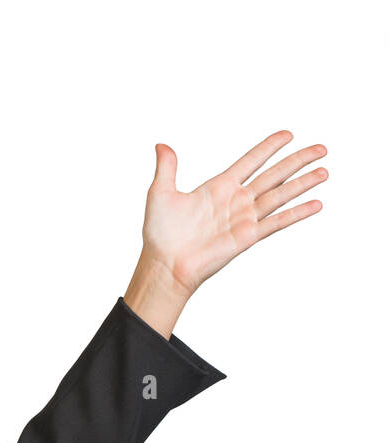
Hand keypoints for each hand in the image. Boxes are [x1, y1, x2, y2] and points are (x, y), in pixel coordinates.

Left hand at [137, 130, 328, 299]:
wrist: (165, 265)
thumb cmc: (160, 235)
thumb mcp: (160, 194)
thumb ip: (167, 167)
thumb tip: (161, 145)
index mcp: (219, 187)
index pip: (251, 160)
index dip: (269, 147)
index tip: (288, 134)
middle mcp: (236, 200)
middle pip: (274, 174)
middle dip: (298, 161)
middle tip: (322, 148)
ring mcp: (244, 218)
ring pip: (281, 195)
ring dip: (303, 182)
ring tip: (325, 171)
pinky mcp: (247, 237)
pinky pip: (277, 222)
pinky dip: (297, 213)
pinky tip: (316, 204)